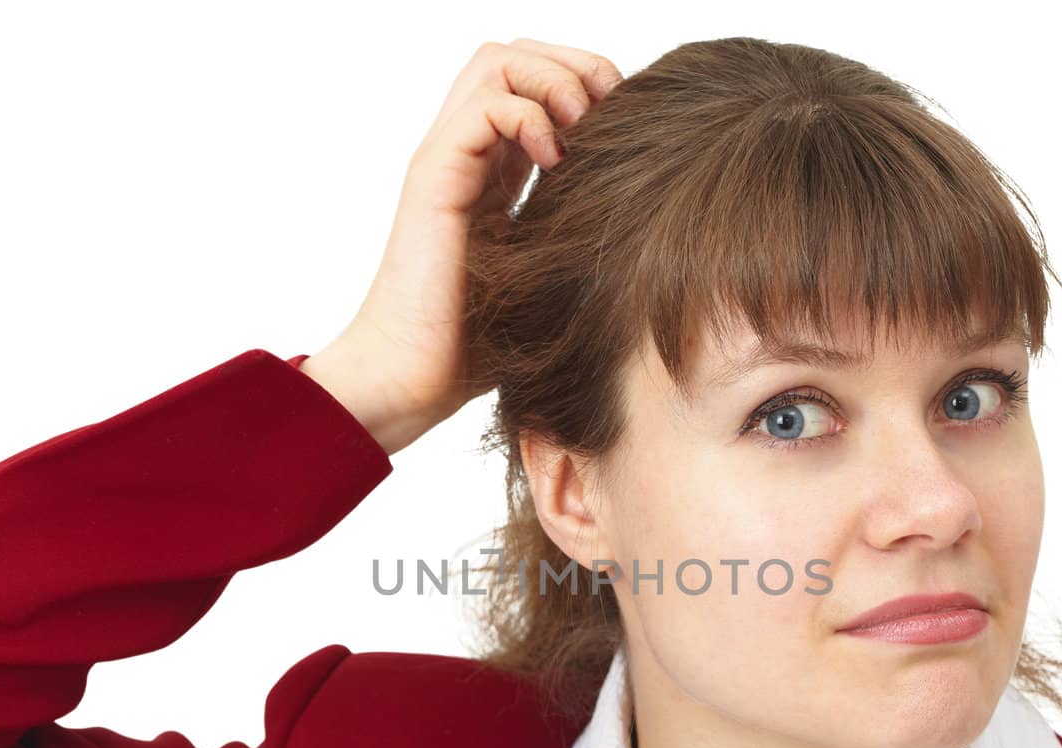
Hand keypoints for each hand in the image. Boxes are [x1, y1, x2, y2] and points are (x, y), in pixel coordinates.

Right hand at [301, 38, 623, 455]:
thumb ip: (577, 234)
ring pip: (497, 60)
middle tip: (609, 114)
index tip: (624, 128)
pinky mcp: (434, 178)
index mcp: (494, 171)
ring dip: (554, 79)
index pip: (535, 82)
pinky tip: (554, 162)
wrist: (413, 379)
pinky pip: (484, 104)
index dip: (586, 83)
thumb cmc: (479, 347)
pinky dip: (529, 115)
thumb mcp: (550, 276)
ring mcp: (447, 160)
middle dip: (575, 64)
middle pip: (515, 54)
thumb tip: (647, 219)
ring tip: (582, 129)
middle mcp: (466, 155)